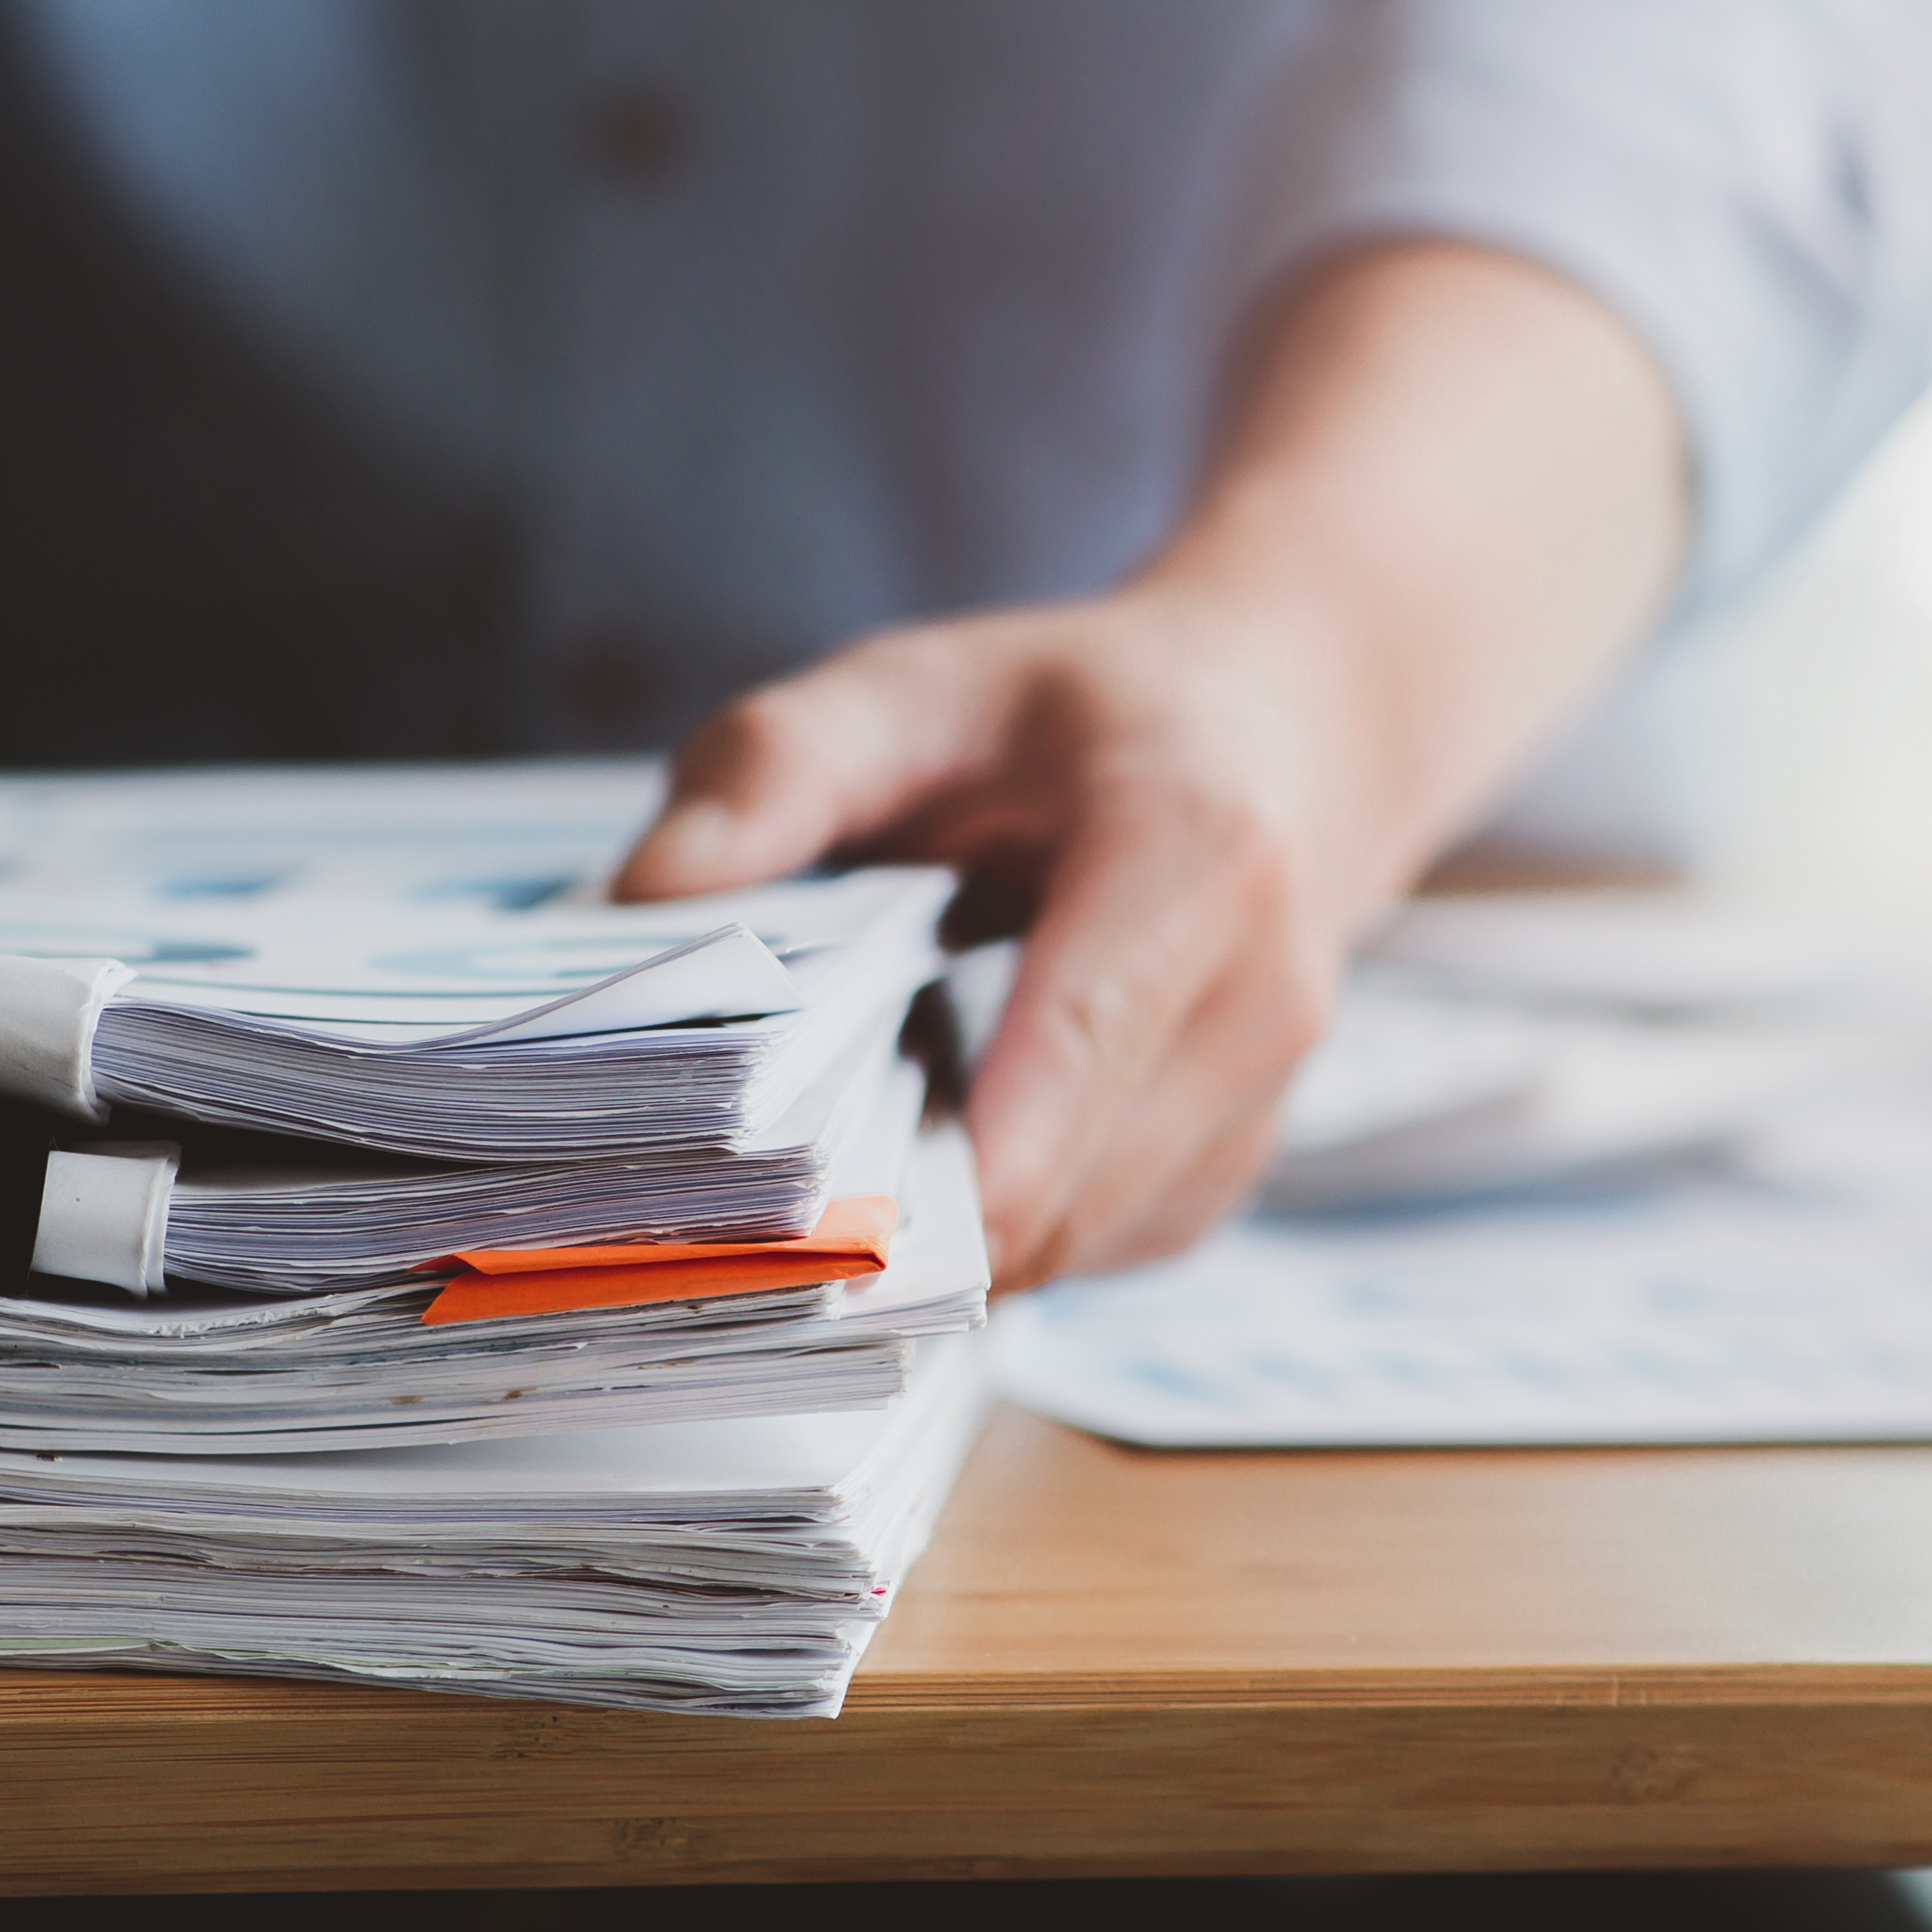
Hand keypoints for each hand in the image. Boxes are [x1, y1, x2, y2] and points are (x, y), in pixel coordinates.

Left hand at [613, 240, 1690, 1286]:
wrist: (1288, 728)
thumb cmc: (1077, 709)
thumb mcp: (913, 684)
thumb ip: (774, 766)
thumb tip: (643, 894)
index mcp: (1200, 854)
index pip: (1074, 1048)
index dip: (946, 1170)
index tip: (805, 1236)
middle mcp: (1261, 995)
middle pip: (1063, 1187)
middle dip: (903, 1213)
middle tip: (749, 1199)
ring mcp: (1261, 1100)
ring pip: (1075, 1243)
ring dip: (946, 1228)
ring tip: (840, 1149)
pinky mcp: (1230, 1169)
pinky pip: (1094, 1247)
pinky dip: (1000, 1226)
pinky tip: (931, 1143)